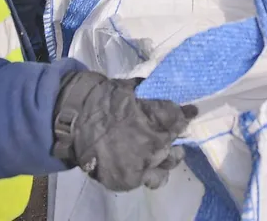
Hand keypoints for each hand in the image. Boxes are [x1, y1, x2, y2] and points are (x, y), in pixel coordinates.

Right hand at [52, 71, 197, 192]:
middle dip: (173, 135)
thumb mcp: (132, 87)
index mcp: (158, 116)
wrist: (75, 119)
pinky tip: (147, 166)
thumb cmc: (103, 98)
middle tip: (170, 133)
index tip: (191, 112)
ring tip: (165, 153)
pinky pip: (151, 180)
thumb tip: (170, 92)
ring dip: (167, 157)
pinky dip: (151, 173)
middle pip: (175, 142)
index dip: (186, 114)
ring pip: (167, 164)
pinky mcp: (130, 179)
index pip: (181, 118)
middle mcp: (156, 141)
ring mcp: (144, 162)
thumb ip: (153, 94)